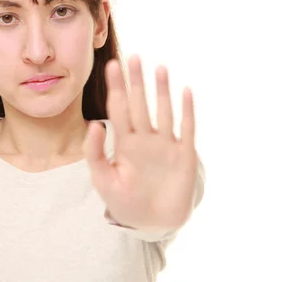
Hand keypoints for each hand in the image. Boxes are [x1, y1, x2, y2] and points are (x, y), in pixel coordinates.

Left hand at [83, 55, 198, 230]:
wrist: (151, 223)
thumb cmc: (124, 201)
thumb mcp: (103, 179)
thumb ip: (96, 153)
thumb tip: (95, 123)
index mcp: (124, 143)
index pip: (118, 109)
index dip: (116, 88)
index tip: (111, 66)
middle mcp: (145, 138)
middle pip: (140, 104)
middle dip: (136, 82)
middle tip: (133, 57)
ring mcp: (165, 145)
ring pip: (163, 111)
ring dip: (161, 91)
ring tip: (158, 68)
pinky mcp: (183, 156)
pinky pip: (186, 129)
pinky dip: (186, 111)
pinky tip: (185, 92)